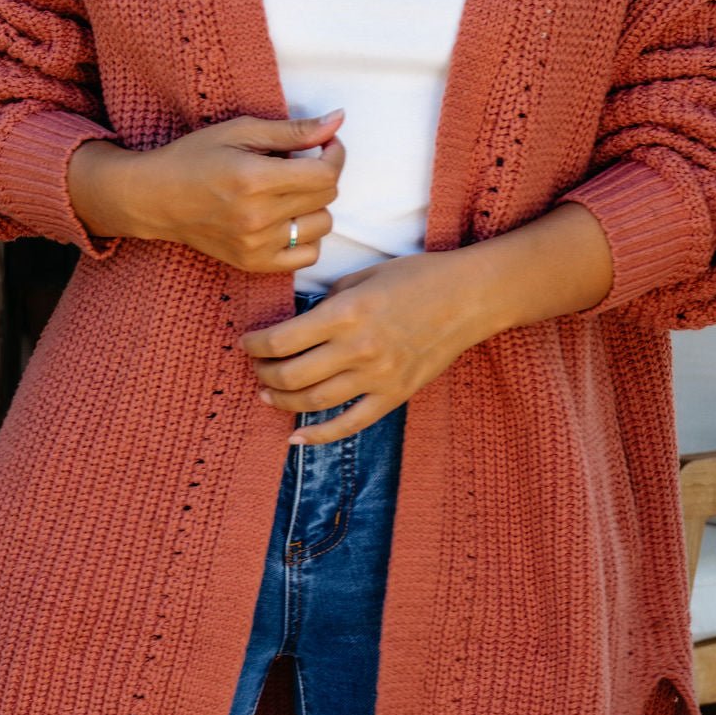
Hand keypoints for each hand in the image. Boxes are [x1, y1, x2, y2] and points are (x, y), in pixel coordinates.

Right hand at [68, 109, 345, 271]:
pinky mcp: (254, 263)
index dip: (334, 154)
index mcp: (254, 179)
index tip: (326, 144)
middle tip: (301, 163)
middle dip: (323, 174)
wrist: (155, 198)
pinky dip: (306, 237)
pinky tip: (287, 219)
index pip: (325, 174)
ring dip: (315, 206)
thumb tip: (338, 120)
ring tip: (290, 192)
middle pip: (326, 197)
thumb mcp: (241, 131)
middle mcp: (257, 217)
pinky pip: (308, 256)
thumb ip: (293, 130)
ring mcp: (256, 245)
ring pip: (322, 226)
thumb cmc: (195, 157)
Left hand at [239, 250, 488, 444]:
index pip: (282, 340)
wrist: (468, 298)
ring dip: (282, 400)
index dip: (255, 345)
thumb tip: (299, 321)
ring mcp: (377, 377)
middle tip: (255, 367)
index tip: (247, 343)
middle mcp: (357, 349)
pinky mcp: (394, 396)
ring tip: (267, 393)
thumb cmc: (416, 278)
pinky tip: (296, 437)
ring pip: (313, 402)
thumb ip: (328, 301)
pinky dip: (319, 435)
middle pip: (290, 375)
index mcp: (345, 314)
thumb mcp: (364, 277)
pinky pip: (350, 424)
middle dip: (262, 373)